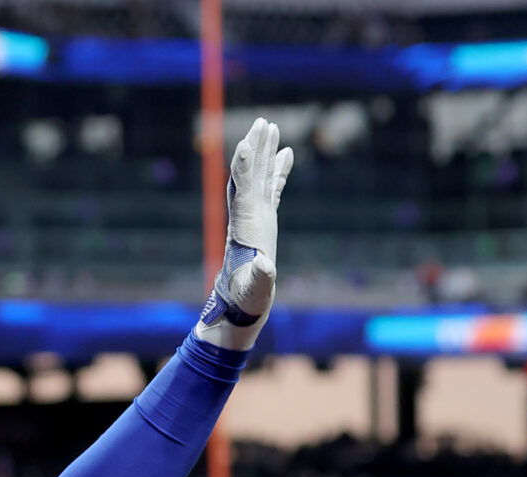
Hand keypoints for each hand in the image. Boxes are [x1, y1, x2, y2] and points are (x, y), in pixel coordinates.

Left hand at [194, 118, 293, 350]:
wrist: (239, 304)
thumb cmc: (246, 298)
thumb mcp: (255, 289)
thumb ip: (260, 277)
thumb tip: (265, 266)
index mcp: (243, 225)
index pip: (242, 189)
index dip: (244, 167)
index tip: (245, 143)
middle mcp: (246, 215)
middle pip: (249, 174)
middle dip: (256, 148)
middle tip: (263, 122)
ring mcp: (255, 215)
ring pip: (261, 176)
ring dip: (266, 152)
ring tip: (272, 127)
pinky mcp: (264, 221)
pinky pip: (273, 189)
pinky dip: (279, 171)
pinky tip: (287, 154)